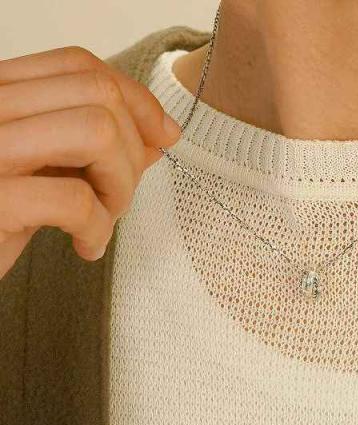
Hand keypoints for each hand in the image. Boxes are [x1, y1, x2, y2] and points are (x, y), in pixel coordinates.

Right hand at [0, 45, 181, 278]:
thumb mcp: (50, 176)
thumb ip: (95, 152)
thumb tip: (158, 135)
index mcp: (0, 96)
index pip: (80, 66)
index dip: (136, 99)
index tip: (165, 136)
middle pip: (99, 94)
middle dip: (133, 151)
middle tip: (117, 199)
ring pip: (98, 132)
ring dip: (119, 187)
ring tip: (101, 222)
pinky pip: (76, 199)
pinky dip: (98, 229)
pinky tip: (86, 247)